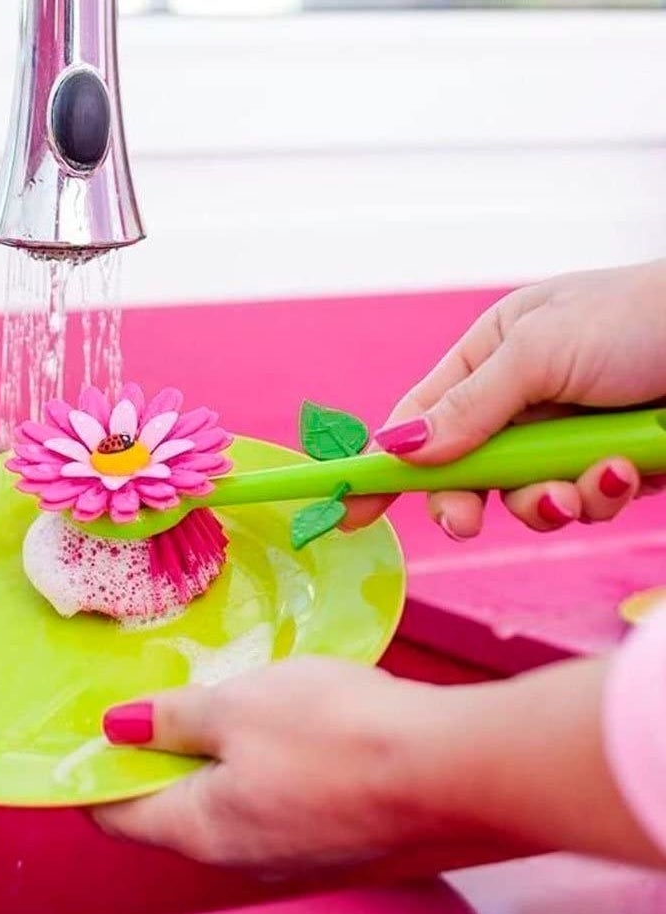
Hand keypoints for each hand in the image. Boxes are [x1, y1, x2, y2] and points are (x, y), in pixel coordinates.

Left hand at [93, 658, 444, 870]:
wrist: (452, 768)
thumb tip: (118, 727)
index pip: (118, 816)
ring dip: (215, 758)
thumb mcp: (237, 706)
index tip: (87, 736)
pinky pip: (277, 801)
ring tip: (223, 701)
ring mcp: (294, 853)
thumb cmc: (335, 734)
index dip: (93, 776)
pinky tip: (285, 722)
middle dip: (157, 759)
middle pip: (173, 810)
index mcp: (202, 829)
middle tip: (158, 700)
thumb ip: (172, 718)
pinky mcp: (337, 838)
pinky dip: (262, 765)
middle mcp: (243, 856)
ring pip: (229, 803)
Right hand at [343, 259, 665, 536]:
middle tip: (468, 521)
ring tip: (588, 483)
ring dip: (550, 500)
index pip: (417, 420)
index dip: (383, 466)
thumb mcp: (537, 352)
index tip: (350, 509)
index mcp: (490, 357)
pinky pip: (581, 501)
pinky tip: (627, 471)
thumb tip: (401, 448)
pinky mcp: (610, 465)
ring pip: (524, 498)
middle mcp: (522, 400)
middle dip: (469, 500)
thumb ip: (468, 407)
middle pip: (464, 473)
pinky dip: (599, 495)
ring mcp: (565, 436)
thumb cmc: (641, 317)